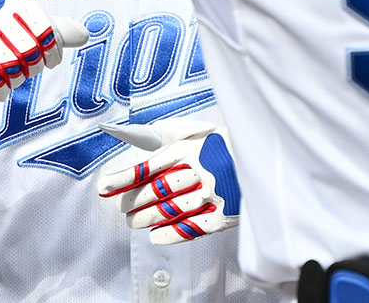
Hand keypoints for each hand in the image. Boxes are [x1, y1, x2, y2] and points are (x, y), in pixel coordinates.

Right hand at [0, 0, 88, 116]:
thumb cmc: (0, 36)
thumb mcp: (27, 25)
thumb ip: (57, 29)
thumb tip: (84, 34)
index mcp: (12, 1)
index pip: (45, 29)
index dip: (53, 50)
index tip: (50, 59)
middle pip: (30, 52)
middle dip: (34, 66)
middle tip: (28, 67)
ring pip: (13, 69)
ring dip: (16, 78)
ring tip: (11, 74)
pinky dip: (0, 91)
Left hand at [96, 117, 240, 244]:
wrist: (264, 156)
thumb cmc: (224, 145)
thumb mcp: (198, 132)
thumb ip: (168, 136)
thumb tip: (133, 141)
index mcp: (190, 148)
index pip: (148, 166)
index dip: (123, 178)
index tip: (104, 186)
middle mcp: (200, 170)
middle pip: (156, 191)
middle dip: (132, 202)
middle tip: (121, 208)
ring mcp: (213, 193)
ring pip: (170, 210)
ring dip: (146, 218)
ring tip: (133, 222)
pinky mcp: (224, 214)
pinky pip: (192, 228)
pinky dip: (171, 233)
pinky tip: (156, 235)